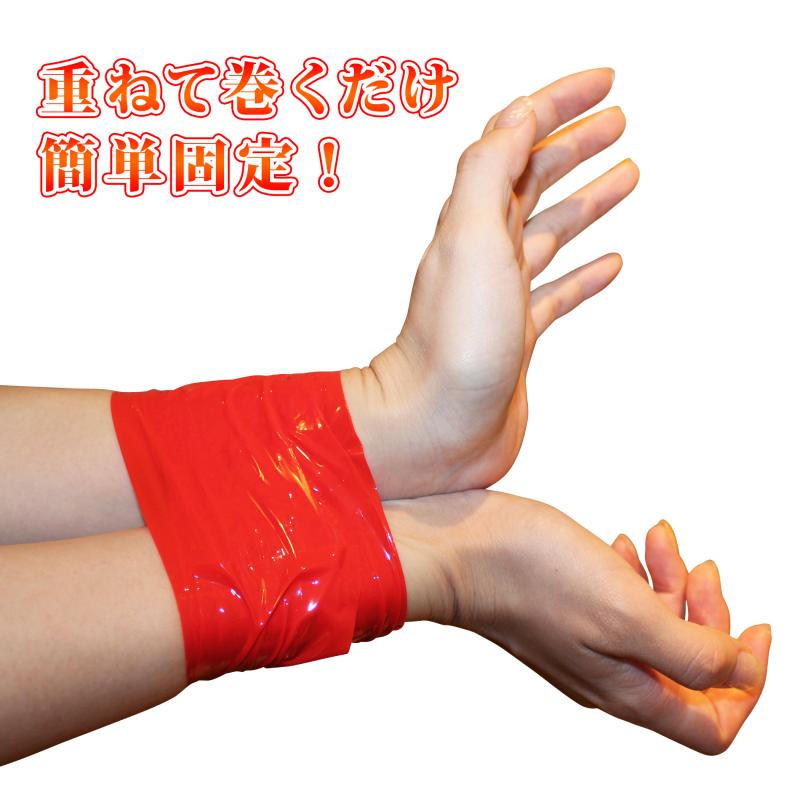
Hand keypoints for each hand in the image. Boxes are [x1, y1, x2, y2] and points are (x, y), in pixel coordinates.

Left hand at [343, 68, 638, 497]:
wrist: (436, 426)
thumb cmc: (453, 342)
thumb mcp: (469, 236)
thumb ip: (488, 169)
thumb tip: (517, 117)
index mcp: (473, 219)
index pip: (516, 142)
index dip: (559, 106)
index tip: (605, 85)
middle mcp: (485, 252)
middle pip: (534, 182)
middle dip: (575, 145)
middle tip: (618, 120)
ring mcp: (502, 296)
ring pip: (550, 232)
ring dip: (587, 200)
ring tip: (627, 174)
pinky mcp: (519, 337)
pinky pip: (558, 293)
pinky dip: (585, 273)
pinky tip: (610, 263)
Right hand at [387, 491, 771, 753]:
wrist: (459, 549)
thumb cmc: (530, 577)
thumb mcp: (626, 613)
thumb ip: (693, 654)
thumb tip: (740, 670)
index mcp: (629, 690)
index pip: (713, 721)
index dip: (749, 683)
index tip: (756, 630)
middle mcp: (609, 677)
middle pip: (688, 667)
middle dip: (709, 614)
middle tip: (703, 566)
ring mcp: (585, 644)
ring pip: (655, 628)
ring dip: (673, 583)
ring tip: (660, 537)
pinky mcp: (567, 613)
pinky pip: (620, 603)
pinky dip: (638, 573)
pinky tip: (625, 543)